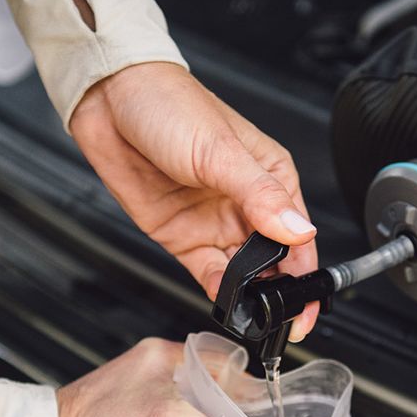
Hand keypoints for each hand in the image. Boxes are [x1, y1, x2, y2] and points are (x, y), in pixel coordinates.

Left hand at [69, 62, 320, 341]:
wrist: (109, 99)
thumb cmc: (169, 105)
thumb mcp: (220, 150)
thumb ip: (260, 196)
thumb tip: (299, 230)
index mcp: (271, 177)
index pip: (300, 235)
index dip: (306, 274)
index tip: (307, 304)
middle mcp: (247, 204)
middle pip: (276, 261)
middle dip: (281, 292)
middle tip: (282, 317)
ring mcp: (215, 223)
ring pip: (243, 273)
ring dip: (250, 295)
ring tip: (254, 313)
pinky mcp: (183, 236)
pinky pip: (208, 274)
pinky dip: (219, 292)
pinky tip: (225, 302)